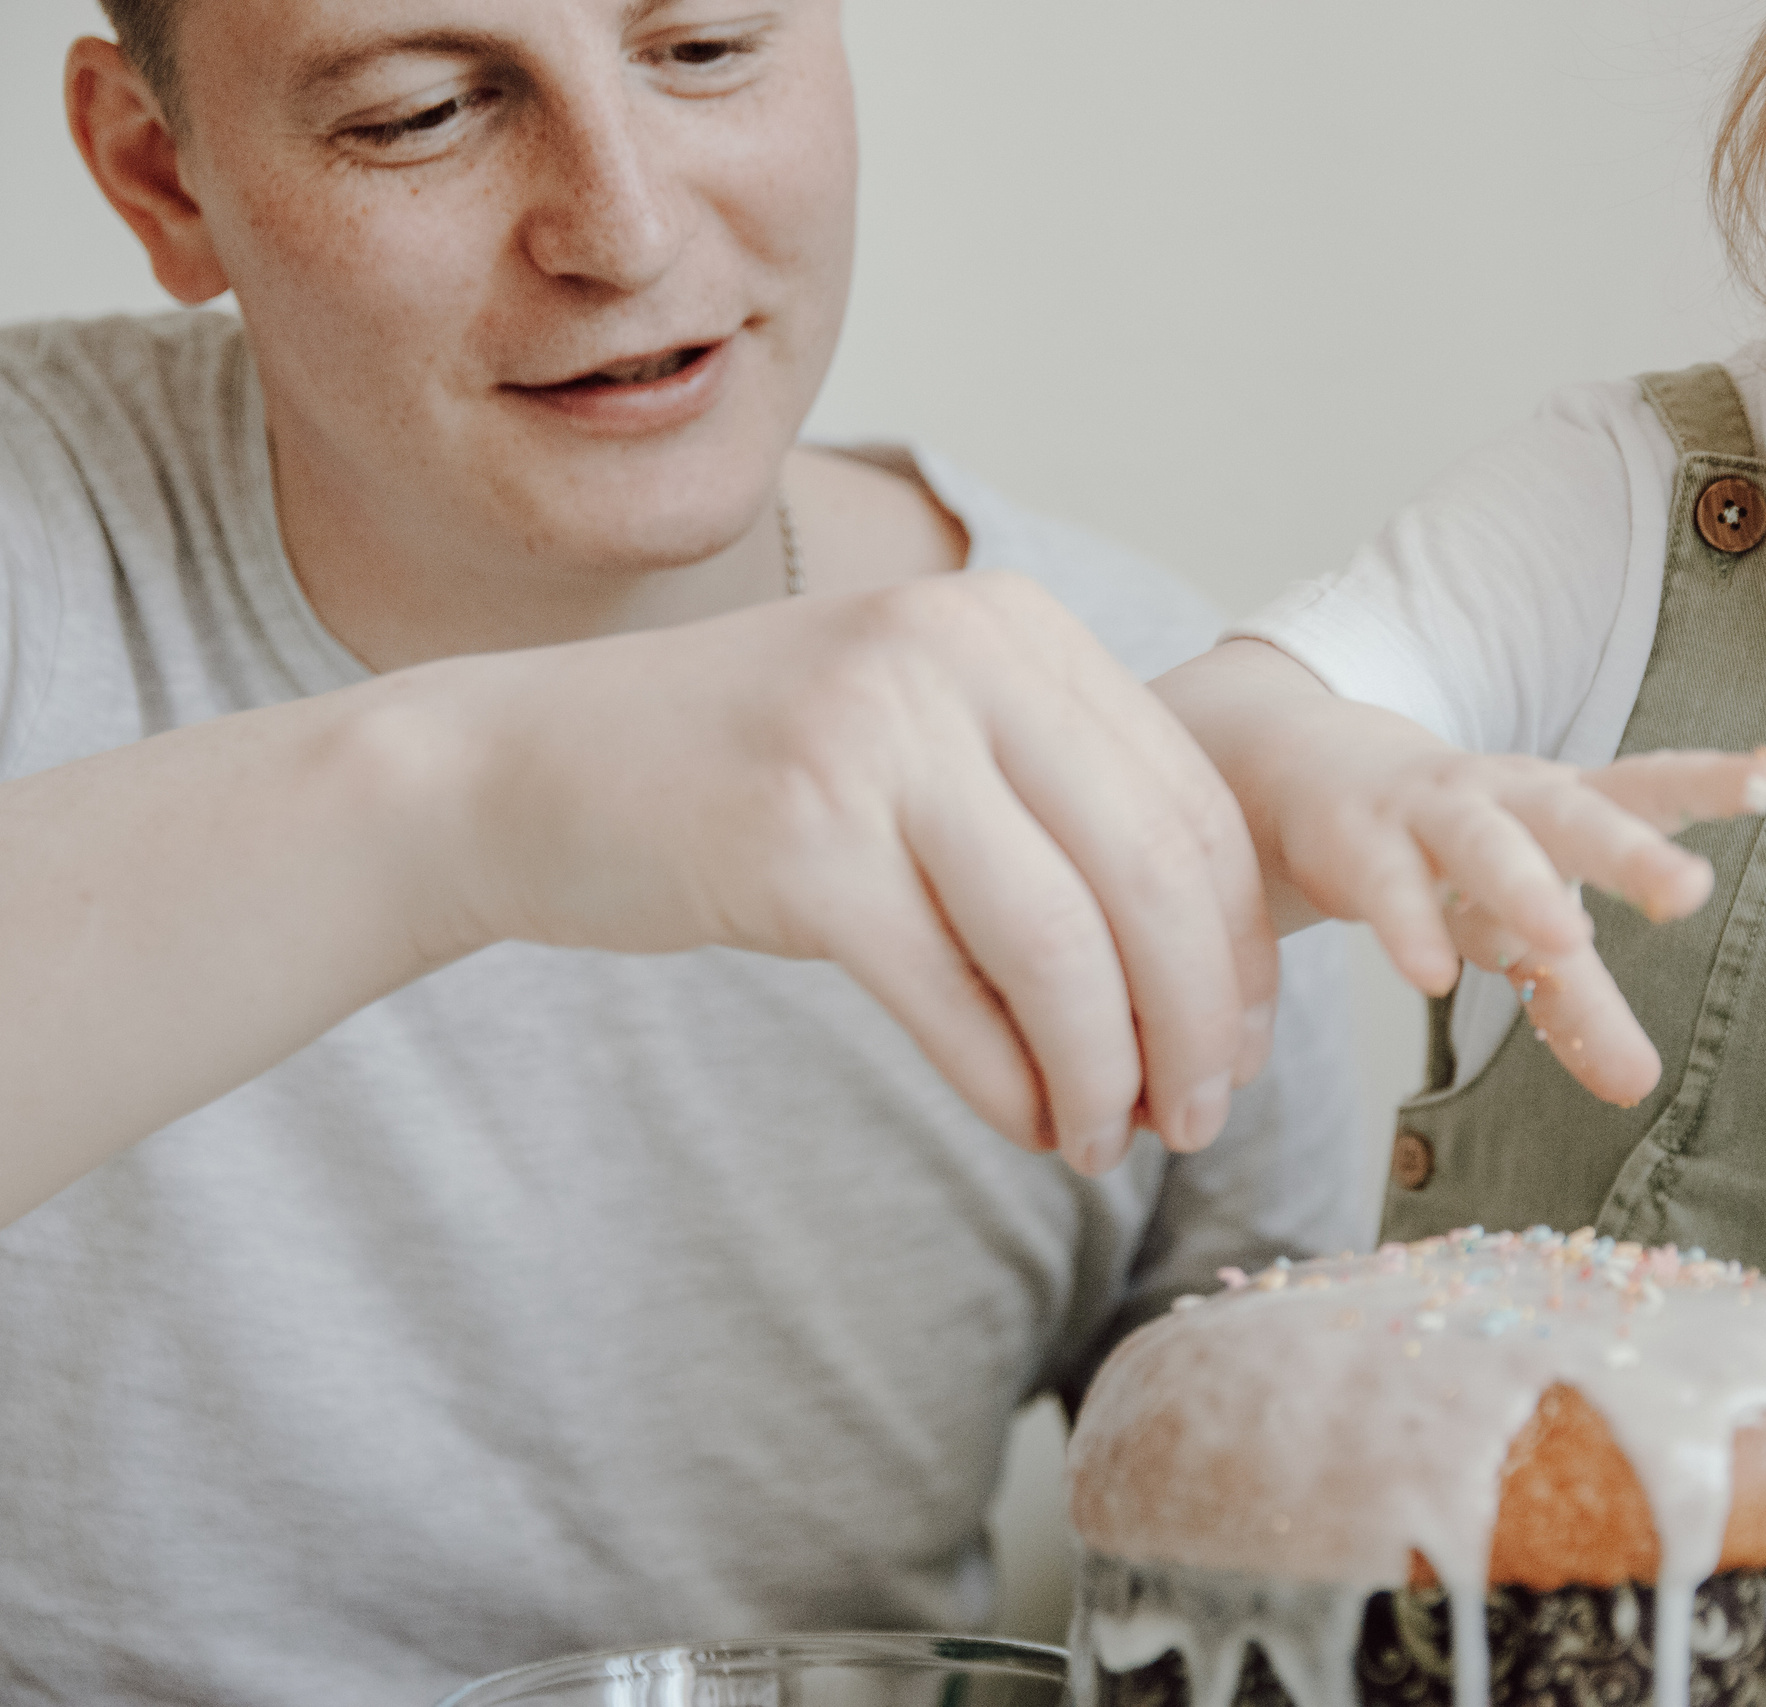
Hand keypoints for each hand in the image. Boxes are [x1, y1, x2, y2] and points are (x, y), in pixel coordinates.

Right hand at [420, 572, 1275, 1173]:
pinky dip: (1014, 1084)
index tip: (1240, 1051)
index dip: (1238, 949)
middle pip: (1151, 872)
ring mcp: (872, 738)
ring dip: (1107, 1072)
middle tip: (1199, 1120)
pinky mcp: (796, 841)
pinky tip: (1030, 1126)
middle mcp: (953, 652)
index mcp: (1010, 621)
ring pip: (1065, 945)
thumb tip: (1204, 1000)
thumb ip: (1056, 820)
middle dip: (1196, 1024)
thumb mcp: (924, 742)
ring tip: (1106, 1143)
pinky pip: (956, 996)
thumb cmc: (745, 774)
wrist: (525, 767)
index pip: (1192, 800)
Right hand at [1156, 640, 1765, 1104]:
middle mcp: (1506, 798)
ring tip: (1565, 938)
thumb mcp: (1517, 928)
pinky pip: (1386, 885)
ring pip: (1482, 841)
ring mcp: (1428, 814)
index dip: (1706, 782)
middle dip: (1630, 849)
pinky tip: (1430, 976)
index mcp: (1560, 807)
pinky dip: (1408, 925)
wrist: (1312, 779)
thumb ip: (1579, 1005)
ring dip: (1521, 884)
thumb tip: (1642, 1089)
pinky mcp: (1356, 845)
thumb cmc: (1447, 858)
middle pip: (1576, 814)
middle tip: (1688, 889)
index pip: (1644, 789)